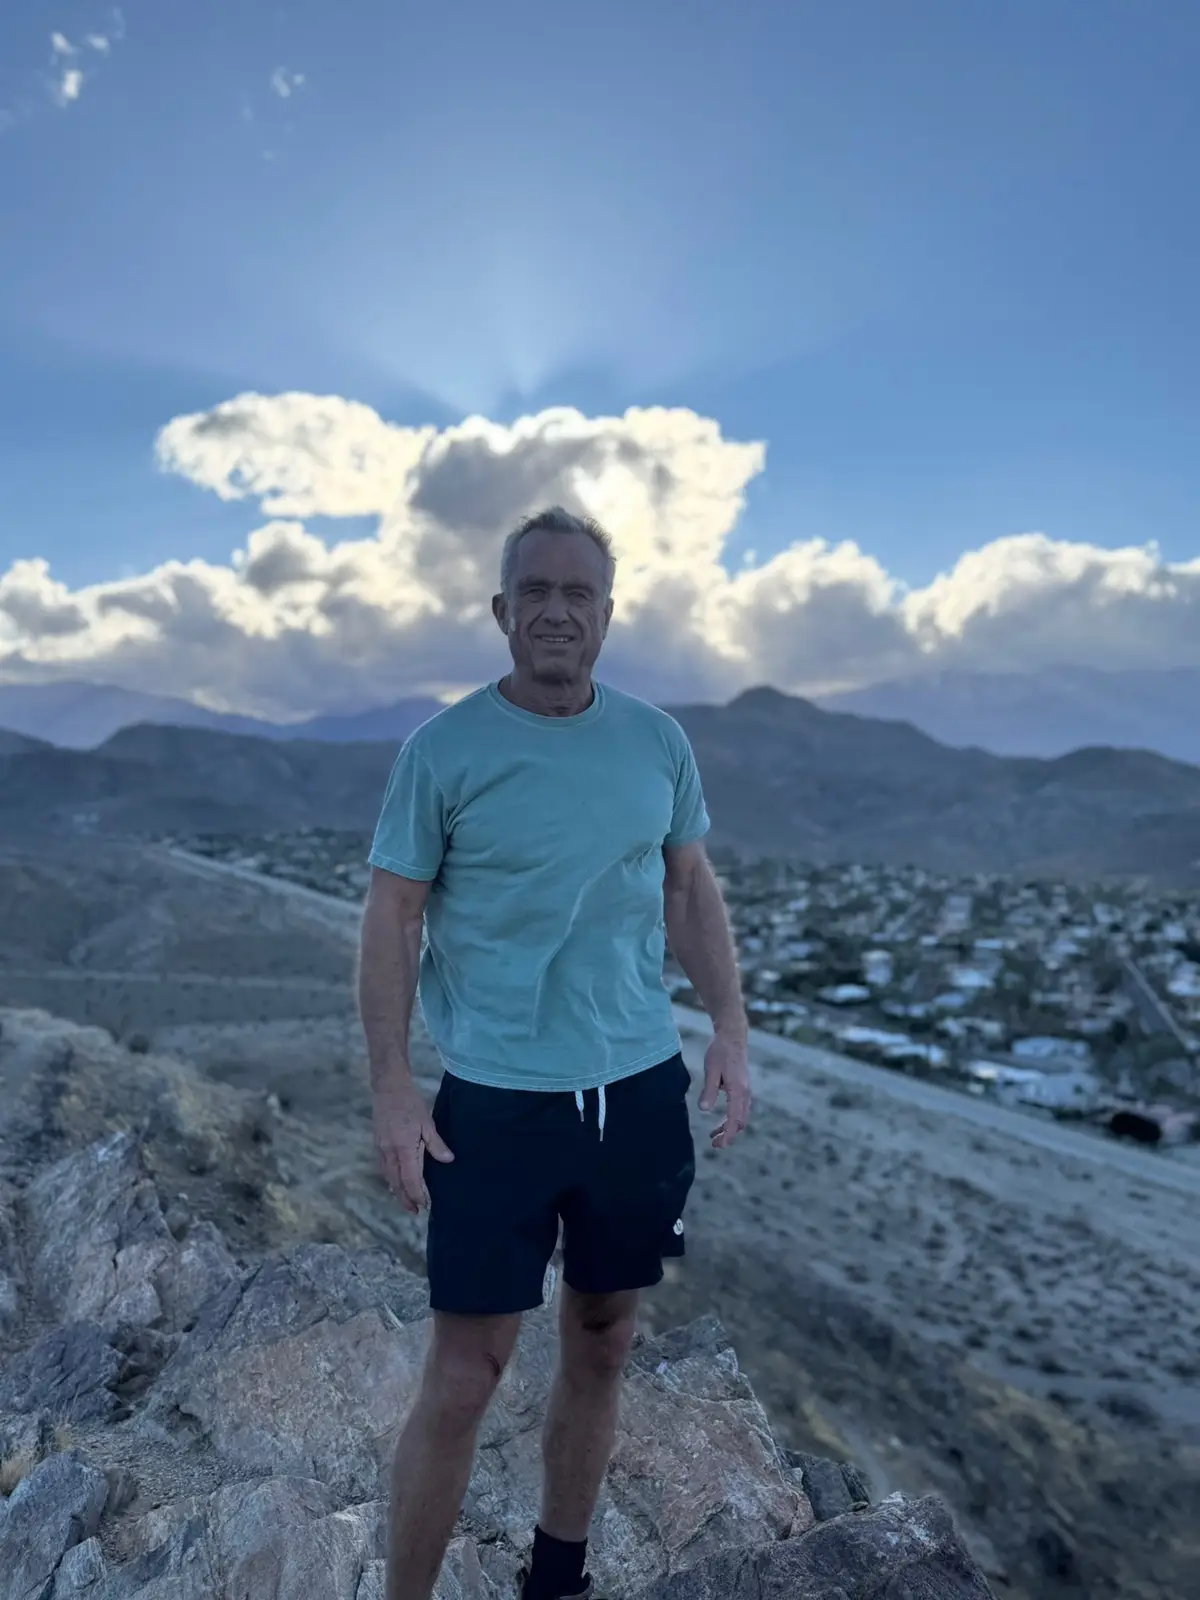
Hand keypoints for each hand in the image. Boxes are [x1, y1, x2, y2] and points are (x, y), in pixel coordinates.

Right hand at [372, 1079, 453, 1213]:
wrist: (388, 1088)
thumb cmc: (411, 1104)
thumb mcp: (427, 1123)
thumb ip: (436, 1144)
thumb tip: (448, 1160)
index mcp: (403, 1148)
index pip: (410, 1179)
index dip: (416, 1194)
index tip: (424, 1205)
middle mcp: (389, 1152)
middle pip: (396, 1182)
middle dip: (405, 1198)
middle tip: (414, 1211)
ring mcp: (381, 1149)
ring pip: (388, 1176)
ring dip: (397, 1190)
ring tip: (406, 1200)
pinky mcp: (377, 1144)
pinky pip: (384, 1167)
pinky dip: (391, 1178)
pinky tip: (397, 1180)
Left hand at [698, 1028, 751, 1148]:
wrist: (732, 1036)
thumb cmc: (720, 1051)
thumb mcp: (711, 1070)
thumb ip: (709, 1090)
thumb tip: (704, 1110)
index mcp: (738, 1090)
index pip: (734, 1119)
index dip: (728, 1134)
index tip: (720, 1145)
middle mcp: (745, 1092)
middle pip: (740, 1121)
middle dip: (728, 1134)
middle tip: (714, 1144)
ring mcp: (745, 1089)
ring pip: (741, 1115)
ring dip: (729, 1127)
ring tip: (714, 1135)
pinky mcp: (743, 1086)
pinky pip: (740, 1108)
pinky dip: (732, 1118)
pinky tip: (720, 1119)